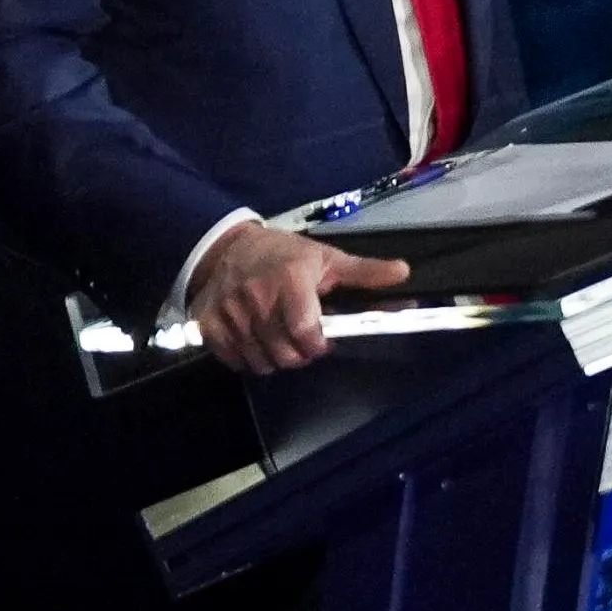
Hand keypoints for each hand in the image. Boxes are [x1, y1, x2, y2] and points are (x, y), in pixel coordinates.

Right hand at [189, 221, 410, 373]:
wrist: (226, 248)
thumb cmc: (284, 255)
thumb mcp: (326, 257)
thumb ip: (364, 271)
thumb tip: (403, 272)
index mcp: (290, 280)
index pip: (306, 331)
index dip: (318, 344)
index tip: (323, 340)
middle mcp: (257, 299)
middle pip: (285, 354)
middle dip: (300, 354)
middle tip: (303, 339)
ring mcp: (230, 314)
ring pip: (262, 362)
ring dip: (276, 358)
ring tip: (281, 338)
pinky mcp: (208, 326)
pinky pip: (236, 361)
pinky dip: (249, 358)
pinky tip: (257, 340)